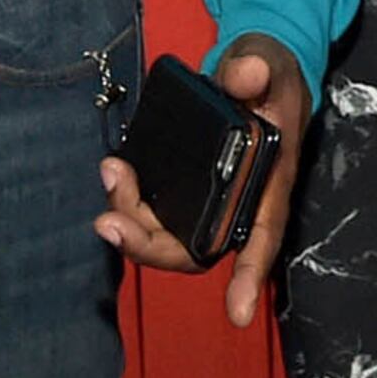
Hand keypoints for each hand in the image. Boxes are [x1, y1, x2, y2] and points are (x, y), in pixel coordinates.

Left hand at [97, 37, 310, 329]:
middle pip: (194, 248)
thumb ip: (255, 70)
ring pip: (167, 233)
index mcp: (268, 183)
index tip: (238, 314)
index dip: (250, 275)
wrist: (255, 66)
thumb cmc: (269, 73)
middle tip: (107, 221)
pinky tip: (115, 172)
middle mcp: (235, 201)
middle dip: (148, 244)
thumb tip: (245, 75)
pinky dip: (130, 200)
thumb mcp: (268, 63)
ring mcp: (205, 196)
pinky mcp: (183, 184)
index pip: (262, 237)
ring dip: (131, 219)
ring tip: (111, 173)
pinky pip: (154, 209)